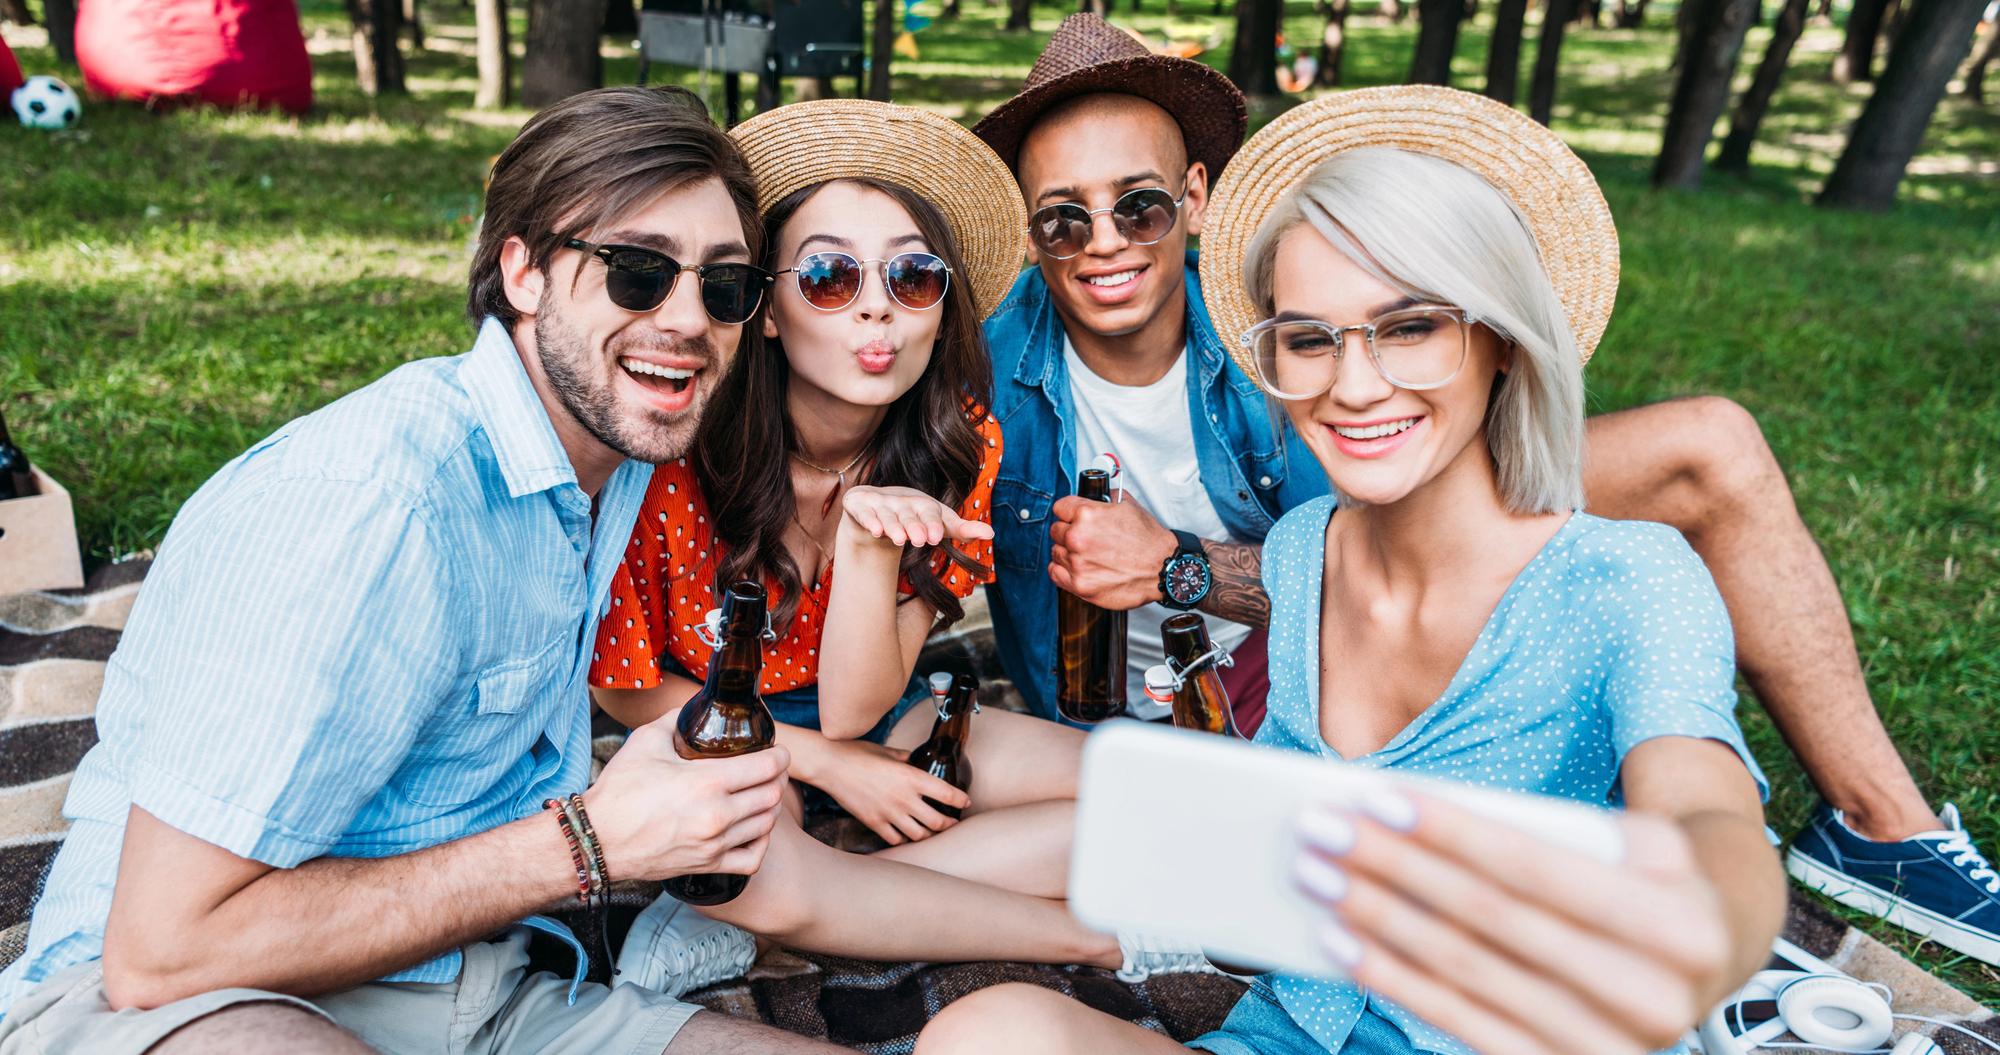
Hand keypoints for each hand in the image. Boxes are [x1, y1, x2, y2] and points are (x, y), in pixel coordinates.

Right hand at [583, 717, 790, 881]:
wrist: (597, 840)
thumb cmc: (619, 791)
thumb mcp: (645, 741)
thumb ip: (675, 719)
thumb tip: (693, 707)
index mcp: (706, 782)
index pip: (767, 767)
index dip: (780, 756)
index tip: (778, 751)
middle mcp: (717, 815)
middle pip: (772, 795)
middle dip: (778, 779)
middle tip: (772, 770)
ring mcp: (714, 844)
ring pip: (767, 825)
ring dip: (771, 807)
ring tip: (763, 795)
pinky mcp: (707, 865)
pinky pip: (752, 859)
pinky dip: (761, 843)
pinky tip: (754, 831)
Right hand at [807, 738, 969, 844]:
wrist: (830, 765)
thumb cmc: (857, 753)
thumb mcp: (886, 751)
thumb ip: (903, 756)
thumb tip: (910, 757)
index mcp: (911, 776)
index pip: (947, 793)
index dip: (960, 800)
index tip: (964, 802)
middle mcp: (904, 798)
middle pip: (938, 822)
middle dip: (949, 824)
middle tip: (952, 823)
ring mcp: (889, 813)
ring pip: (919, 835)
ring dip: (928, 835)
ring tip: (930, 832)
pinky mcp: (874, 822)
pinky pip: (896, 840)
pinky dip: (903, 839)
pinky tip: (904, 834)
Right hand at [840, 485, 994, 549]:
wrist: (876, 509)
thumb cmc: (915, 518)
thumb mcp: (939, 524)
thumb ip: (963, 529)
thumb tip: (992, 534)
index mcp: (922, 504)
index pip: (930, 512)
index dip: (932, 524)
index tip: (936, 538)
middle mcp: (902, 501)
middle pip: (909, 514)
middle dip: (915, 526)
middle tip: (921, 541)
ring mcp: (880, 503)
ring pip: (887, 514)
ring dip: (892, 525)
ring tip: (898, 539)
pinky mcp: (860, 506)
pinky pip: (864, 513)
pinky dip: (869, 520)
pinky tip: (874, 531)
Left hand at [1047, 491, 1177, 609]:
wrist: (1163, 570)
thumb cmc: (1149, 541)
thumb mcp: (1129, 505)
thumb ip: (1105, 498)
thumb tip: (1093, 495)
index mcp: (1087, 514)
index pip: (1060, 507)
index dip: (1068, 512)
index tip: (1072, 517)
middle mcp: (1078, 537)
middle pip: (1056, 530)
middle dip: (1068, 532)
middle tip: (1084, 538)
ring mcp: (1077, 563)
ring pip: (1056, 552)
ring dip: (1067, 552)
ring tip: (1086, 555)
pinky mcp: (1079, 585)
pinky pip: (1055, 573)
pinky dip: (1063, 570)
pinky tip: (1078, 568)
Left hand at [1291, 794, 1732, 1054]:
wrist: (1711, 960)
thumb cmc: (1647, 883)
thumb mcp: (1643, 844)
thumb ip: (1564, 830)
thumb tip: (1428, 818)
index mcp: (1677, 925)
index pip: (1534, 868)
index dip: (1451, 832)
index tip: (1376, 798)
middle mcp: (1649, 996)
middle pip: (1486, 918)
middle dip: (1393, 869)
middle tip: (1321, 830)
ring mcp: (1605, 1046)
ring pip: (1462, 972)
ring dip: (1376, 921)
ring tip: (1316, 877)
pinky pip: (1457, 1022)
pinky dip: (1392, 980)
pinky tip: (1343, 944)